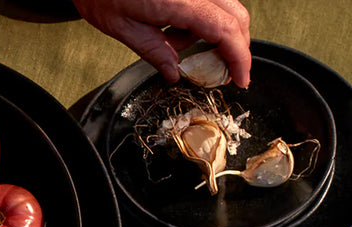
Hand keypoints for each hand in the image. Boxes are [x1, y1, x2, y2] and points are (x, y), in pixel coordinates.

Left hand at [73, 0, 251, 87]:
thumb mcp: (124, 30)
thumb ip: (155, 52)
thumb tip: (175, 74)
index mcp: (181, 2)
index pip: (225, 30)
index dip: (239, 58)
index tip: (241, 80)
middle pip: (236, 17)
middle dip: (234, 48)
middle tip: (222, 73)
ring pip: (226, 8)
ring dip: (213, 34)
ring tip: (176, 46)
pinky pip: (211, 1)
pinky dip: (202, 20)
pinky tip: (175, 29)